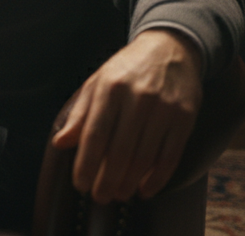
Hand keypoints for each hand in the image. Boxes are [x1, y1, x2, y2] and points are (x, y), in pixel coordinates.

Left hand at [52, 28, 202, 203]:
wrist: (169, 48)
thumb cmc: (126, 69)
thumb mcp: (97, 82)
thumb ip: (80, 113)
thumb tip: (60, 142)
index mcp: (109, 87)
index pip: (95, 133)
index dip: (86, 163)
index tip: (79, 184)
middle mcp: (136, 97)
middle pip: (119, 150)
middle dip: (107, 179)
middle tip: (99, 196)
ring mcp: (163, 108)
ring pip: (144, 157)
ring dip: (129, 182)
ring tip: (119, 194)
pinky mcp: (185, 117)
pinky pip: (170, 156)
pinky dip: (157, 178)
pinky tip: (145, 189)